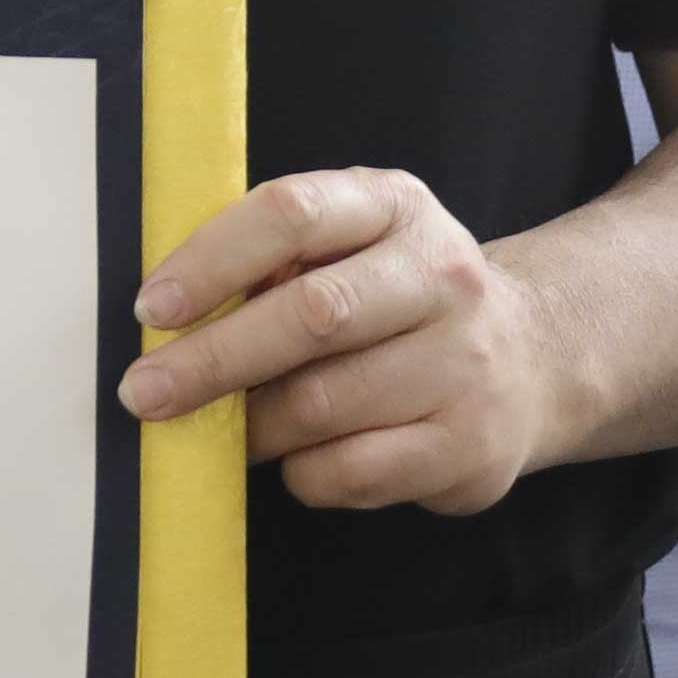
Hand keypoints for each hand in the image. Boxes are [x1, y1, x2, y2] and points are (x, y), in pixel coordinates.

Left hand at [120, 167, 567, 514]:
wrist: (534, 356)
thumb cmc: (397, 294)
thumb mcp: (349, 242)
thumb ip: (272, 258)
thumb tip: (168, 316)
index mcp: (395, 206)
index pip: (292, 213)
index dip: (212, 261)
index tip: (153, 308)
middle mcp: (443, 277)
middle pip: (310, 316)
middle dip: (211, 360)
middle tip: (144, 392)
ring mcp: (465, 365)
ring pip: (323, 404)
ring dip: (251, 425)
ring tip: (221, 426)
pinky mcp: (469, 446)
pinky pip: (352, 470)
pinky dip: (301, 471)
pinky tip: (294, 458)